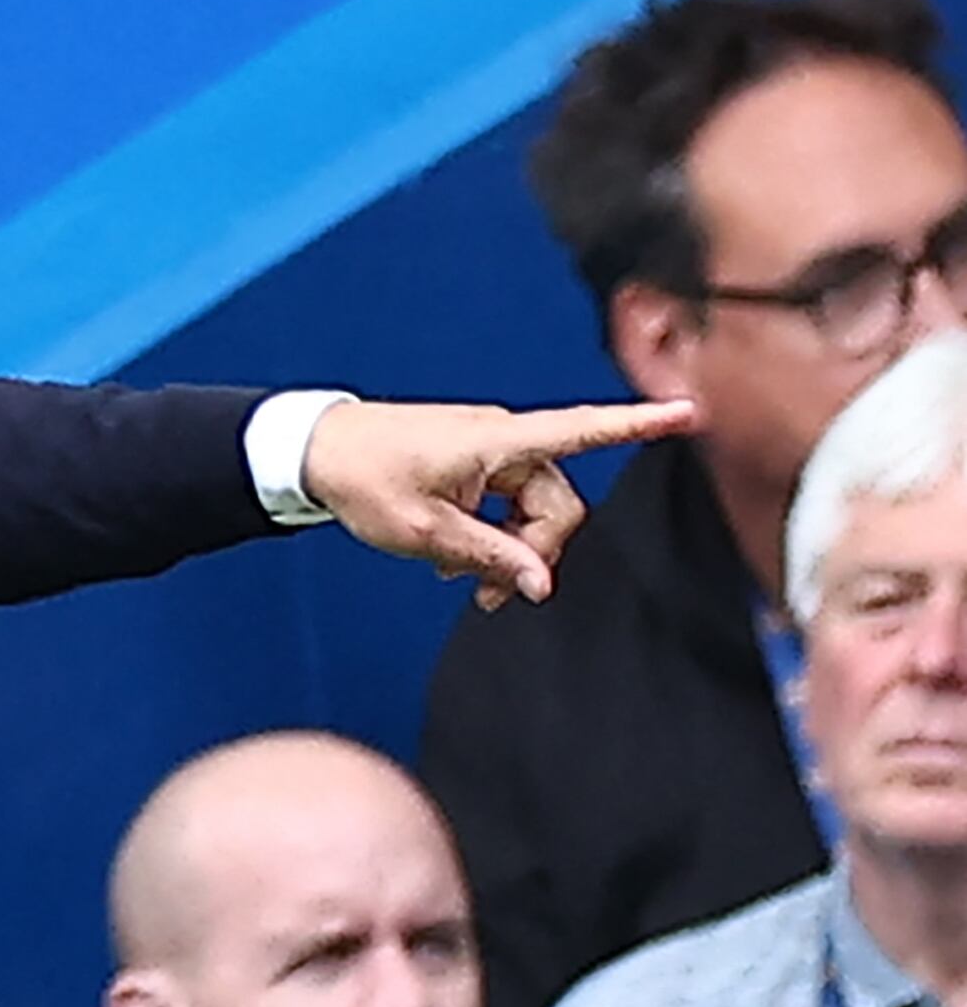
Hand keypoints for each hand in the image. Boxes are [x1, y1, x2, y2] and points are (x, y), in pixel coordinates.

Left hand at [300, 395, 696, 608]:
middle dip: (532, 552)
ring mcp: (490, 451)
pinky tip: (456, 561)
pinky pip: (506, 503)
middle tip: (483, 594)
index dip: (639, 424)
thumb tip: (540, 585)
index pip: (584, 429)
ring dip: (506, 549)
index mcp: (500, 441)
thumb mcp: (425, 532)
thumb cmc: (364, 479)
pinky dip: (490, 534)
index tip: (691, 412)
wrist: (315, 452)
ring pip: (531, 510)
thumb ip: (489, 556)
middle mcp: (505, 439)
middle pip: (557, 503)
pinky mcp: (476, 464)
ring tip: (460, 580)